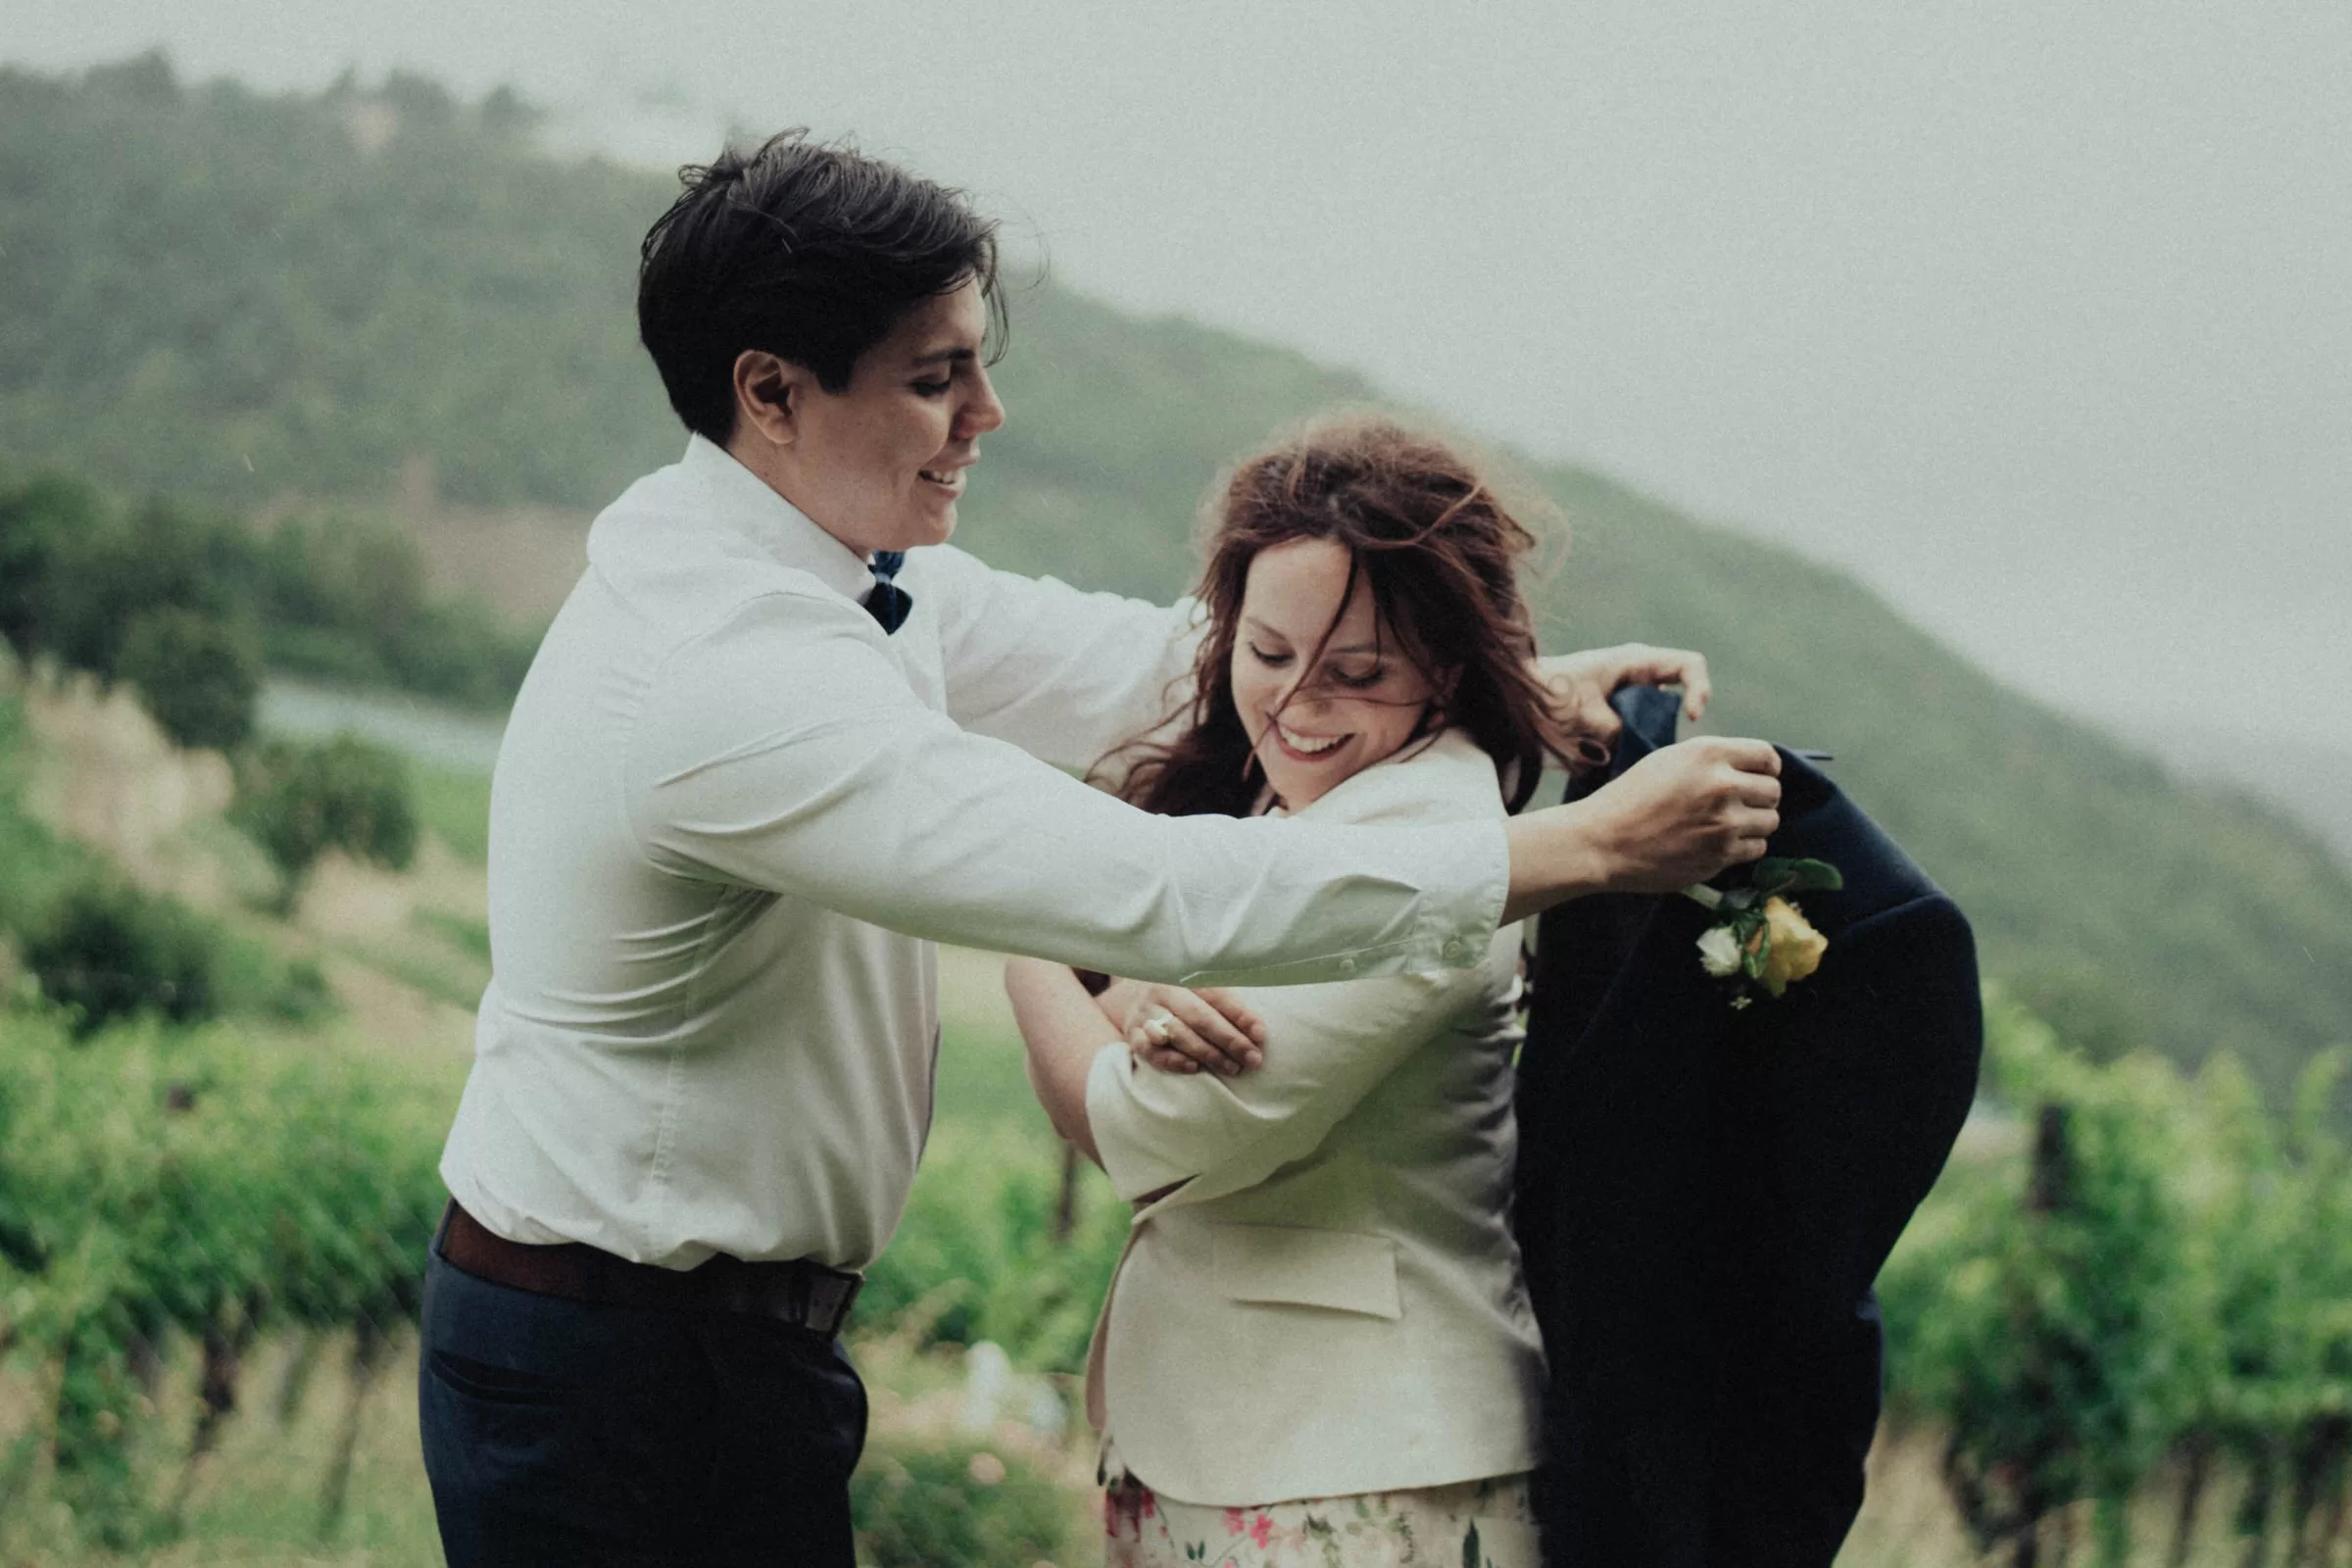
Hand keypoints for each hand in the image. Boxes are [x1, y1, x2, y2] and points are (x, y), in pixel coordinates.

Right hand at [1100, 979, 1266, 1076]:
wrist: (1134, 997)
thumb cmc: (1181, 999)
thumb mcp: (1202, 994)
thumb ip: (1229, 1009)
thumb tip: (1258, 1033)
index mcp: (1184, 976)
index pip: (1217, 995)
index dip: (1240, 1015)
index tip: (1260, 1034)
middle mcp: (1164, 992)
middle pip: (1199, 1016)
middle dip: (1228, 1039)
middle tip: (1251, 1059)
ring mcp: (1145, 1013)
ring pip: (1177, 1033)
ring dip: (1207, 1053)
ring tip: (1231, 1067)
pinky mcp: (1132, 1035)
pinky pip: (1150, 1050)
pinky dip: (1172, 1059)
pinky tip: (1193, 1067)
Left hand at [1536, 644, 1713, 771]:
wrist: (1514, 701)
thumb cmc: (1546, 694)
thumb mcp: (1584, 715)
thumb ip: (1616, 733)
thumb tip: (1629, 752)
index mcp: (1635, 661)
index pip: (1689, 665)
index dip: (1699, 690)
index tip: (1690, 718)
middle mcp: (1637, 677)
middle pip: (1673, 702)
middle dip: (1664, 729)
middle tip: (1645, 751)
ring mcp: (1626, 698)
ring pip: (1653, 725)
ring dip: (1642, 744)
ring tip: (1617, 757)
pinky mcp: (1615, 718)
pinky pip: (1634, 736)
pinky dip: (1626, 750)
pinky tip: (1607, 762)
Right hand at [1577, 736, 1780, 892]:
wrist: (1602, 842)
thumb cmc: (1629, 797)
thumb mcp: (1669, 760)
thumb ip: (1711, 761)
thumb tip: (1749, 771)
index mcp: (1708, 754)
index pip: (1767, 756)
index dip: (1766, 767)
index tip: (1757, 776)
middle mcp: (1722, 786)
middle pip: (1773, 791)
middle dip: (1759, 797)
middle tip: (1737, 804)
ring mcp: (1725, 824)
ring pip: (1770, 821)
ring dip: (1754, 824)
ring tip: (1726, 825)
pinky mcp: (1721, 856)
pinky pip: (1756, 848)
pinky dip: (1743, 847)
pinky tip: (1719, 843)